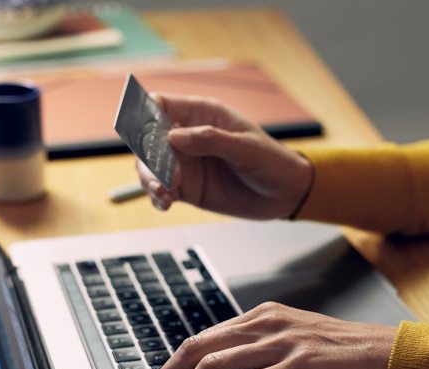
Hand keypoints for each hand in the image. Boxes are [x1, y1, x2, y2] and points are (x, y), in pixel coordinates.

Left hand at [136, 302, 396, 368]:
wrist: (392, 356)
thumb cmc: (347, 356)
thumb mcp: (296, 342)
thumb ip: (262, 349)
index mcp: (264, 316)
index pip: (204, 338)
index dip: (174, 364)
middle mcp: (267, 323)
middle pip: (199, 348)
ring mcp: (282, 342)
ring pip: (215, 365)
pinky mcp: (298, 366)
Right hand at [137, 94, 312, 219]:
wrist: (285, 194)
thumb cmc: (271, 161)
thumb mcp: (246, 148)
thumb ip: (211, 140)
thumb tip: (174, 137)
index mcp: (202, 114)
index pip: (162, 105)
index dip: (145, 113)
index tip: (143, 132)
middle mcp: (187, 136)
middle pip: (149, 139)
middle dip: (149, 155)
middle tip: (162, 173)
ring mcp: (185, 163)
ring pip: (151, 166)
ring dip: (150, 178)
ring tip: (164, 192)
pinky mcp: (187, 187)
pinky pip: (162, 190)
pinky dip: (157, 197)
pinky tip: (165, 204)